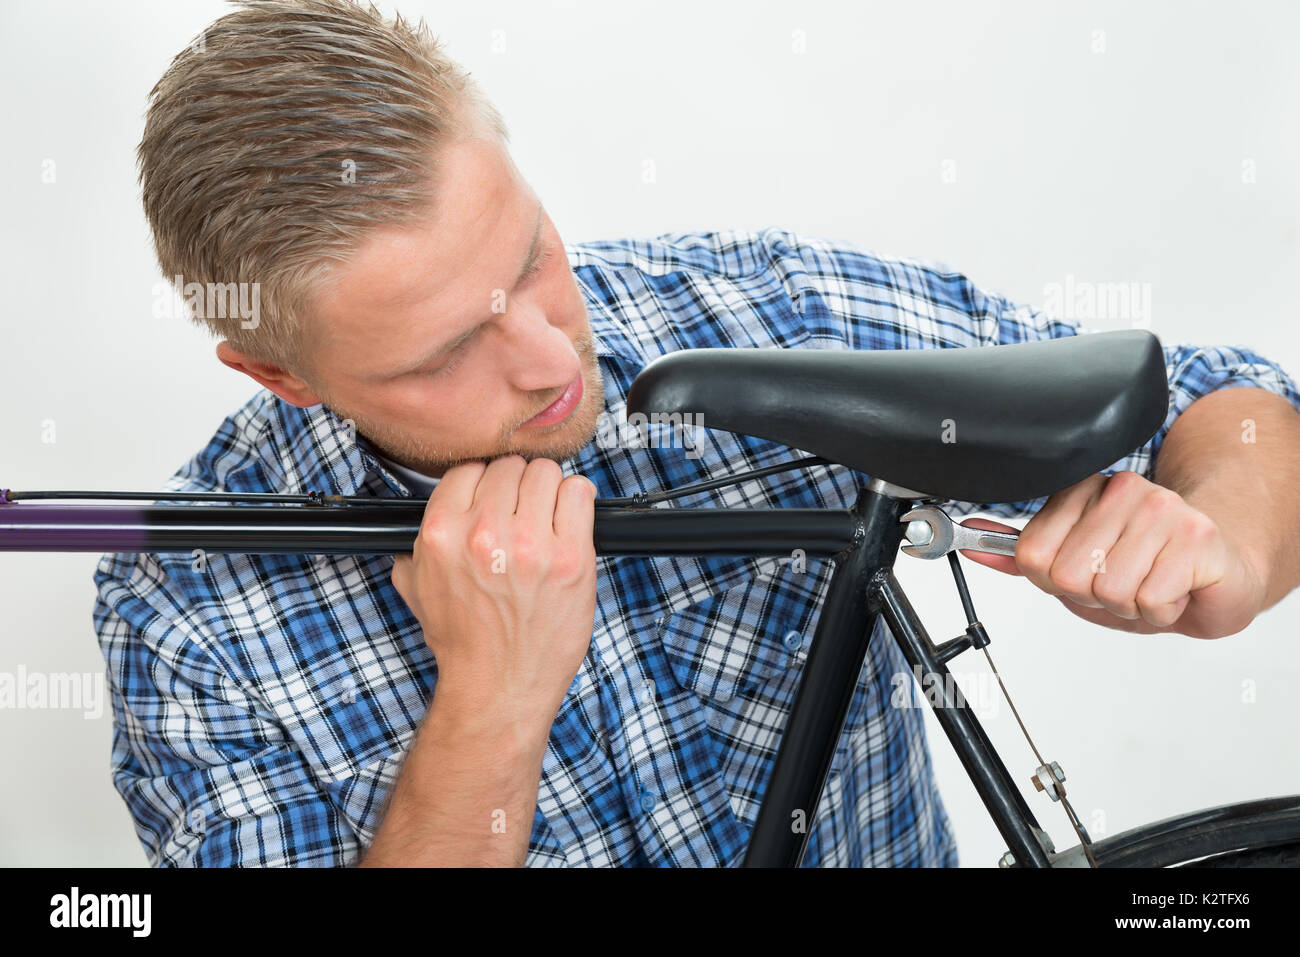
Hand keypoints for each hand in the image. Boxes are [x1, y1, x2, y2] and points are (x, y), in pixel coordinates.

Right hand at [391, 455, 598, 726]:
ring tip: (548, 520)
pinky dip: (577, 502)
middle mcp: (484, 532)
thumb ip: (418, 547)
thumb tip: (429, 520)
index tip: (496, 501)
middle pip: (511, 467)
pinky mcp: (571, 557)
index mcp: (442, 533)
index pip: (469, 469)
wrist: (498, 687)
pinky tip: (570, 524)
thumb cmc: (465, 642)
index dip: (485, 484)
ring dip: (549, 492)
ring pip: (547, 473)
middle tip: (524, 515)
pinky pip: (580, 492)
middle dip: (517, 488)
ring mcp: (532, 544)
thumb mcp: (419, 590)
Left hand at [956, 470, 1267, 637]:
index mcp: (1082, 491)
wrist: (1218, 575)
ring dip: (1129, 604)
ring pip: (1109, 589)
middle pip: (1067, 575)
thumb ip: (1021, 556)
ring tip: (1151, 583)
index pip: (1031, 554)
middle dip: (1093, 595)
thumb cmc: (1145, 570)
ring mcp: (1162, 509)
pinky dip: (1160, 610)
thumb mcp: (1073, 565)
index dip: (1054, 579)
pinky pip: (1149, 600)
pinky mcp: (1197, 537)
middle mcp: (1121, 490)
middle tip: (1124, 580)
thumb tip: (968, 541)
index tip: (1085, 570)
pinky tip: (1175, 589)